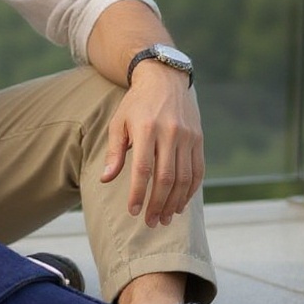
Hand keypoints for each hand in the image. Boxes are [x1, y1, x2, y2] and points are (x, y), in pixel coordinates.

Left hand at [100, 63, 203, 226]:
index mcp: (146, 129)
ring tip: (165, 218)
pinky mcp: (198, 139)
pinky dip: (190, 191)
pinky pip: (197, 171)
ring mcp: (187, 137)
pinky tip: (180, 204)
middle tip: (150, 222)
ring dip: (175, 202)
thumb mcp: (119, 123)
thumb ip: (114, 153)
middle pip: (165, 177)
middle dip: (157, 204)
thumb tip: (105, 180)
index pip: (142, 169)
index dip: (138, 193)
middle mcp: (170, 133)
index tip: (133, 212)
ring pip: (184, 178)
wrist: (164, 80)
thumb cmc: (135, 104)